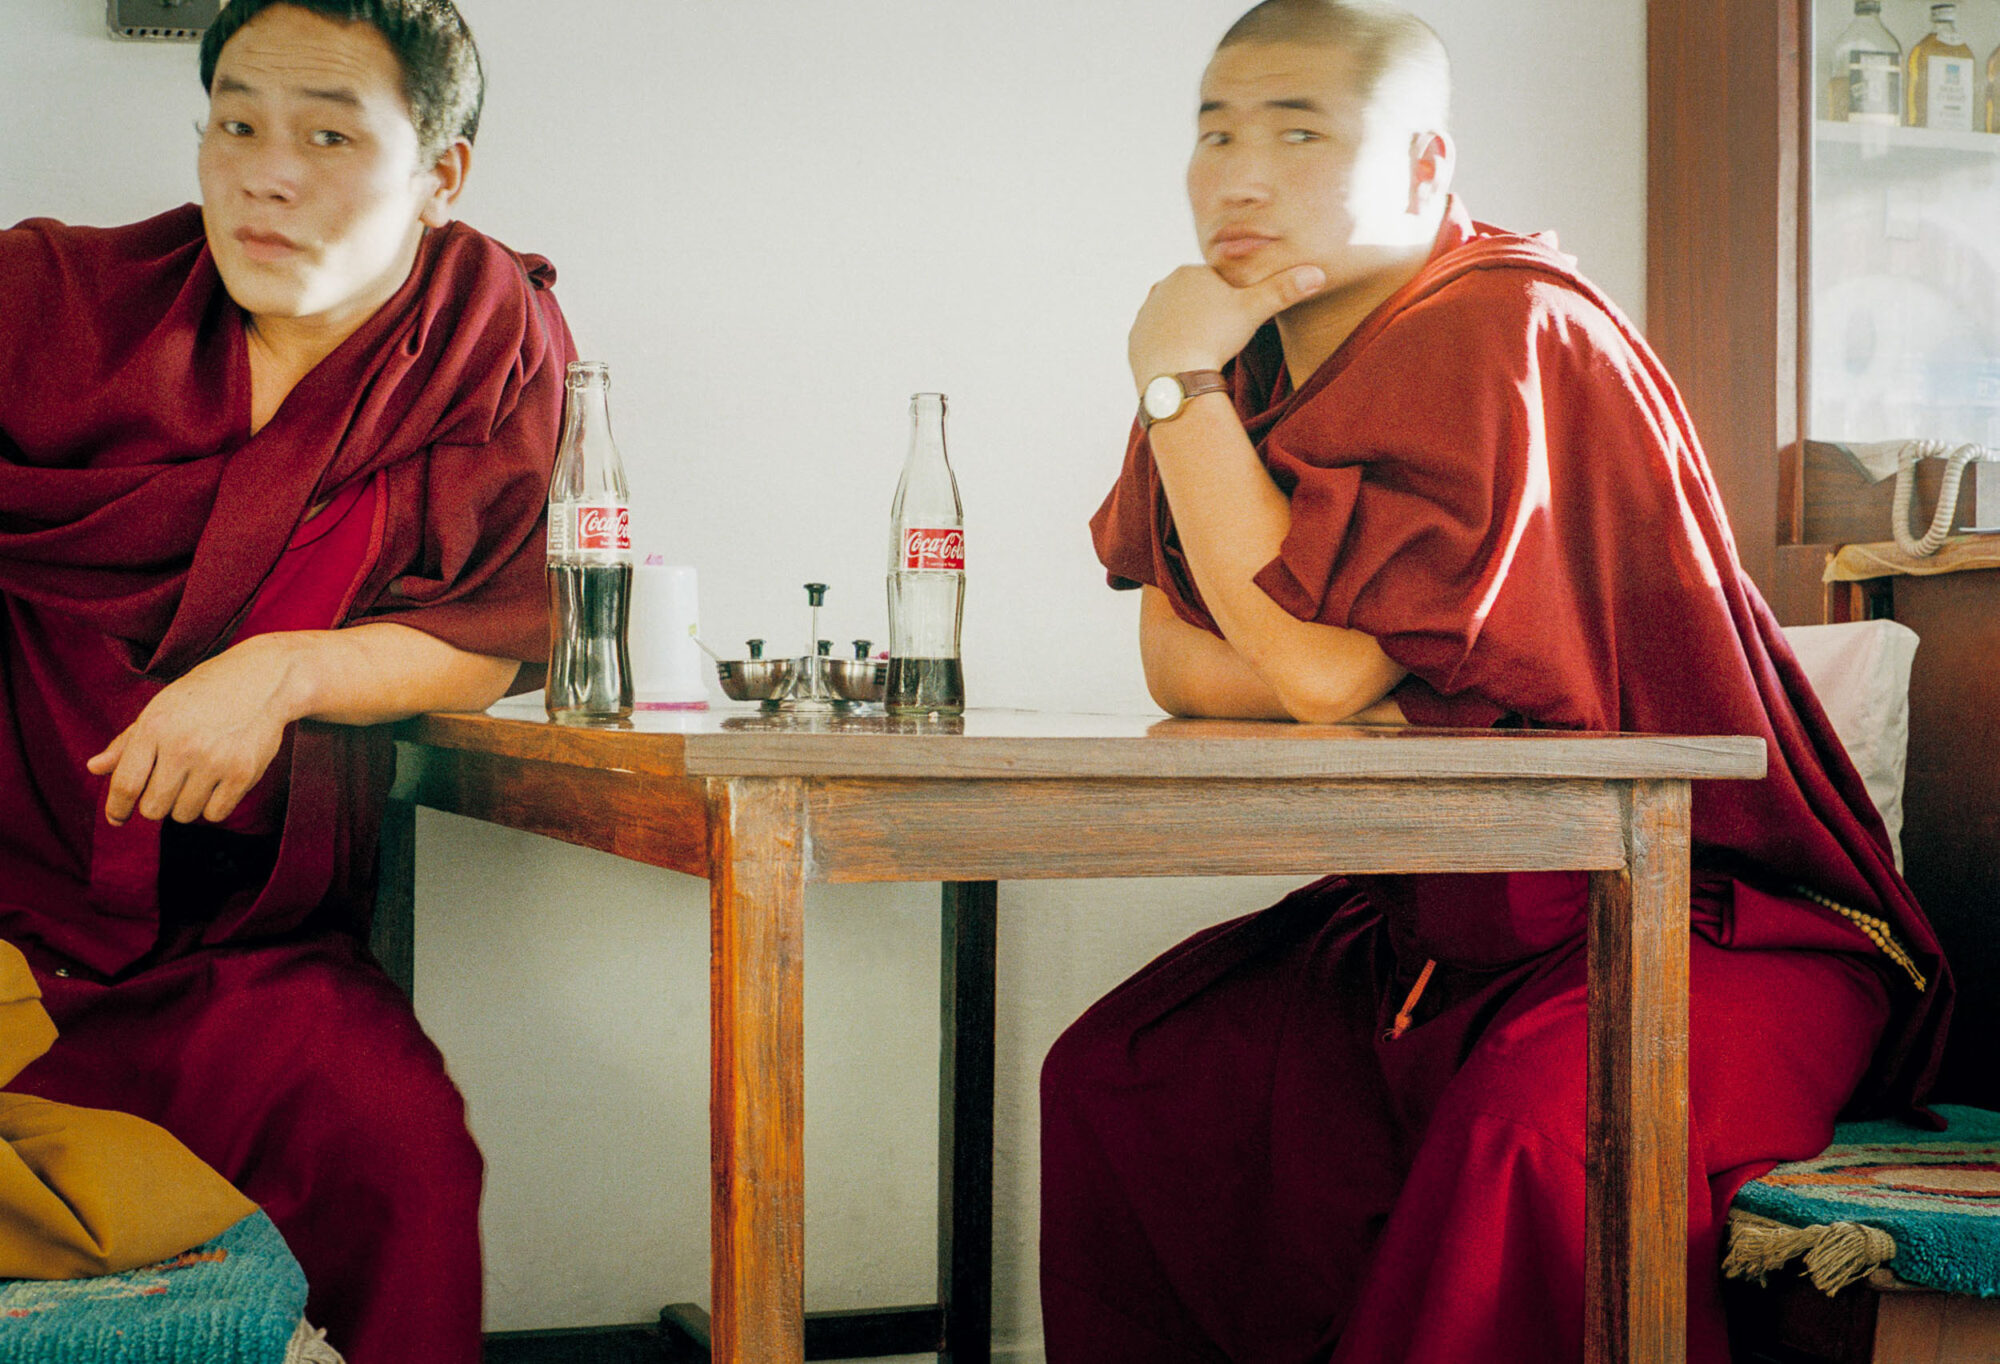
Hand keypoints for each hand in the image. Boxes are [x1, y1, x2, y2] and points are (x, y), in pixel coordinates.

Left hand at [86, 635, 299, 826]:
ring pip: (184, 814)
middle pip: (153, 808)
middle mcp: (183, 745)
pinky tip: (218, 784)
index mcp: (155, 726)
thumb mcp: (161, 709)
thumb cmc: (205, 693)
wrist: (262, 679)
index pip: (125, 784)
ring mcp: (215, 760)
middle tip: (168, 788)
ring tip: (197, 781)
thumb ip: (127, 742)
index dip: (117, 808)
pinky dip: (213, 806)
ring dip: (186, 805)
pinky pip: (215, 813)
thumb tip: (94, 768)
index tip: (117, 818)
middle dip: (157, 803)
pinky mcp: (243, 773)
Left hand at [1128, 261, 1325, 391]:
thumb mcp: (1255, 311)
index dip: (1232, 305)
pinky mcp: (1135, 339)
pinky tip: (1185, 361)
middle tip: (1221, 341)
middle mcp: (1161, 287)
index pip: (1218, 285)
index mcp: (1189, 272)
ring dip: (1191, 333)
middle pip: (1196, 302)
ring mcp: (1145, 314)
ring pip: (1177, 321)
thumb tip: (1319, 272)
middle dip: (1210, 318)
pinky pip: (1159, 342)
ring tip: (1204, 352)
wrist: (1174, 374)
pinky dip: (1171, 350)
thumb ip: (1285, 290)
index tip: (1235, 325)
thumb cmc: (1215, 337)